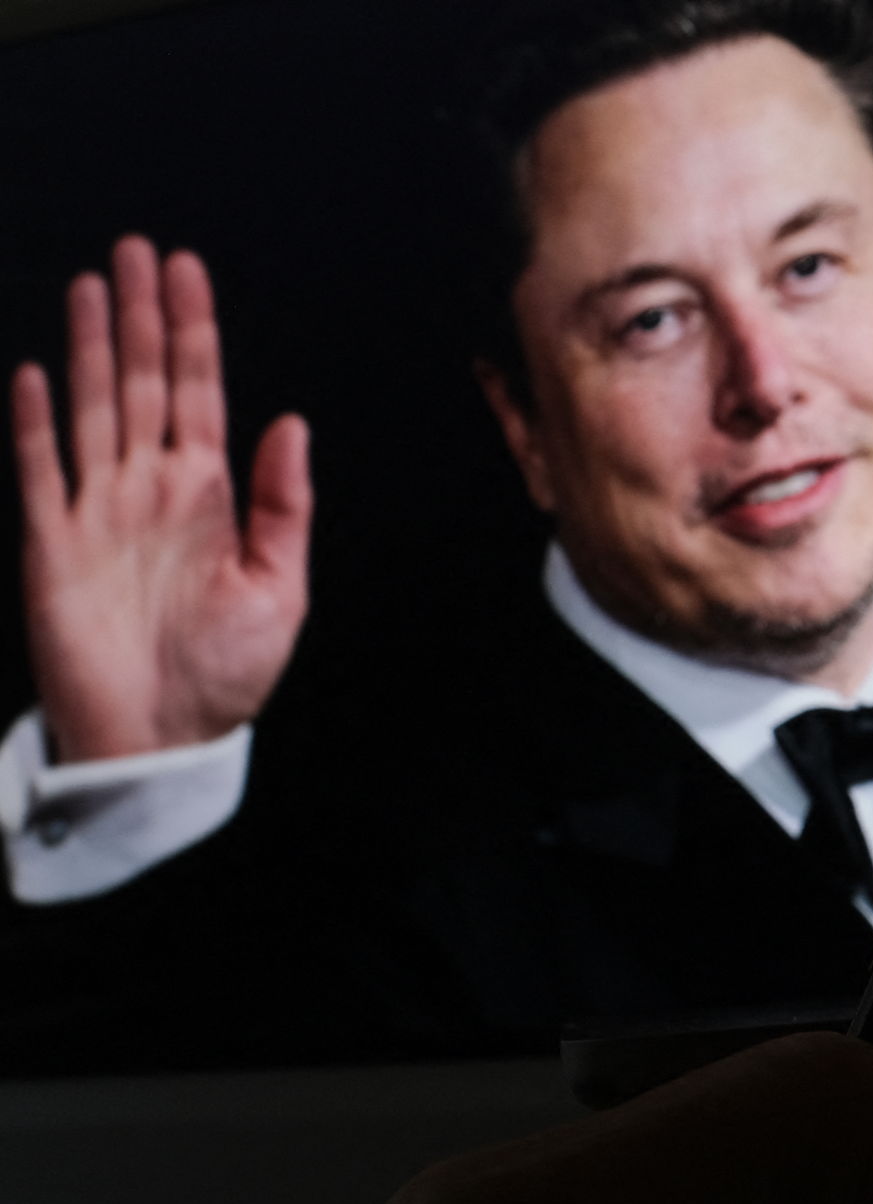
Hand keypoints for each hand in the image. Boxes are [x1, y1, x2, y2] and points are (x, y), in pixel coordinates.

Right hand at [10, 235, 310, 762]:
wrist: (163, 739)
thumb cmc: (226, 673)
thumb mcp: (280, 589)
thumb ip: (284, 506)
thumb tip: (291, 422)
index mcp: (209, 498)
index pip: (199, 394)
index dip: (193, 332)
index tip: (186, 272)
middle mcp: (152, 491)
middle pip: (144, 384)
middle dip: (141, 318)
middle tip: (136, 250)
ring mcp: (99, 513)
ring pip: (94, 410)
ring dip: (93, 348)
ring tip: (93, 285)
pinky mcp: (54, 546)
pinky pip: (40, 473)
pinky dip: (36, 425)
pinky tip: (38, 374)